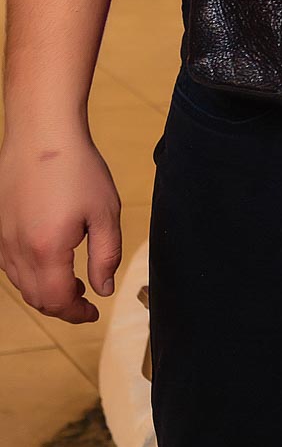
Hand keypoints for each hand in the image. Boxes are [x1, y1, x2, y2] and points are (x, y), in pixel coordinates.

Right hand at [0, 131, 121, 322]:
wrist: (41, 133)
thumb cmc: (77, 167)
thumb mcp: (105, 212)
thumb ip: (106, 256)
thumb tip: (103, 288)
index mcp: (47, 249)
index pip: (58, 300)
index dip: (77, 313)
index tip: (94, 312)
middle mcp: (18, 249)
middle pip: (36, 298)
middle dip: (62, 306)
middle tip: (86, 299)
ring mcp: (3, 238)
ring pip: (20, 284)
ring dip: (45, 291)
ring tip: (73, 281)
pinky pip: (10, 265)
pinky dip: (30, 274)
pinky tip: (50, 260)